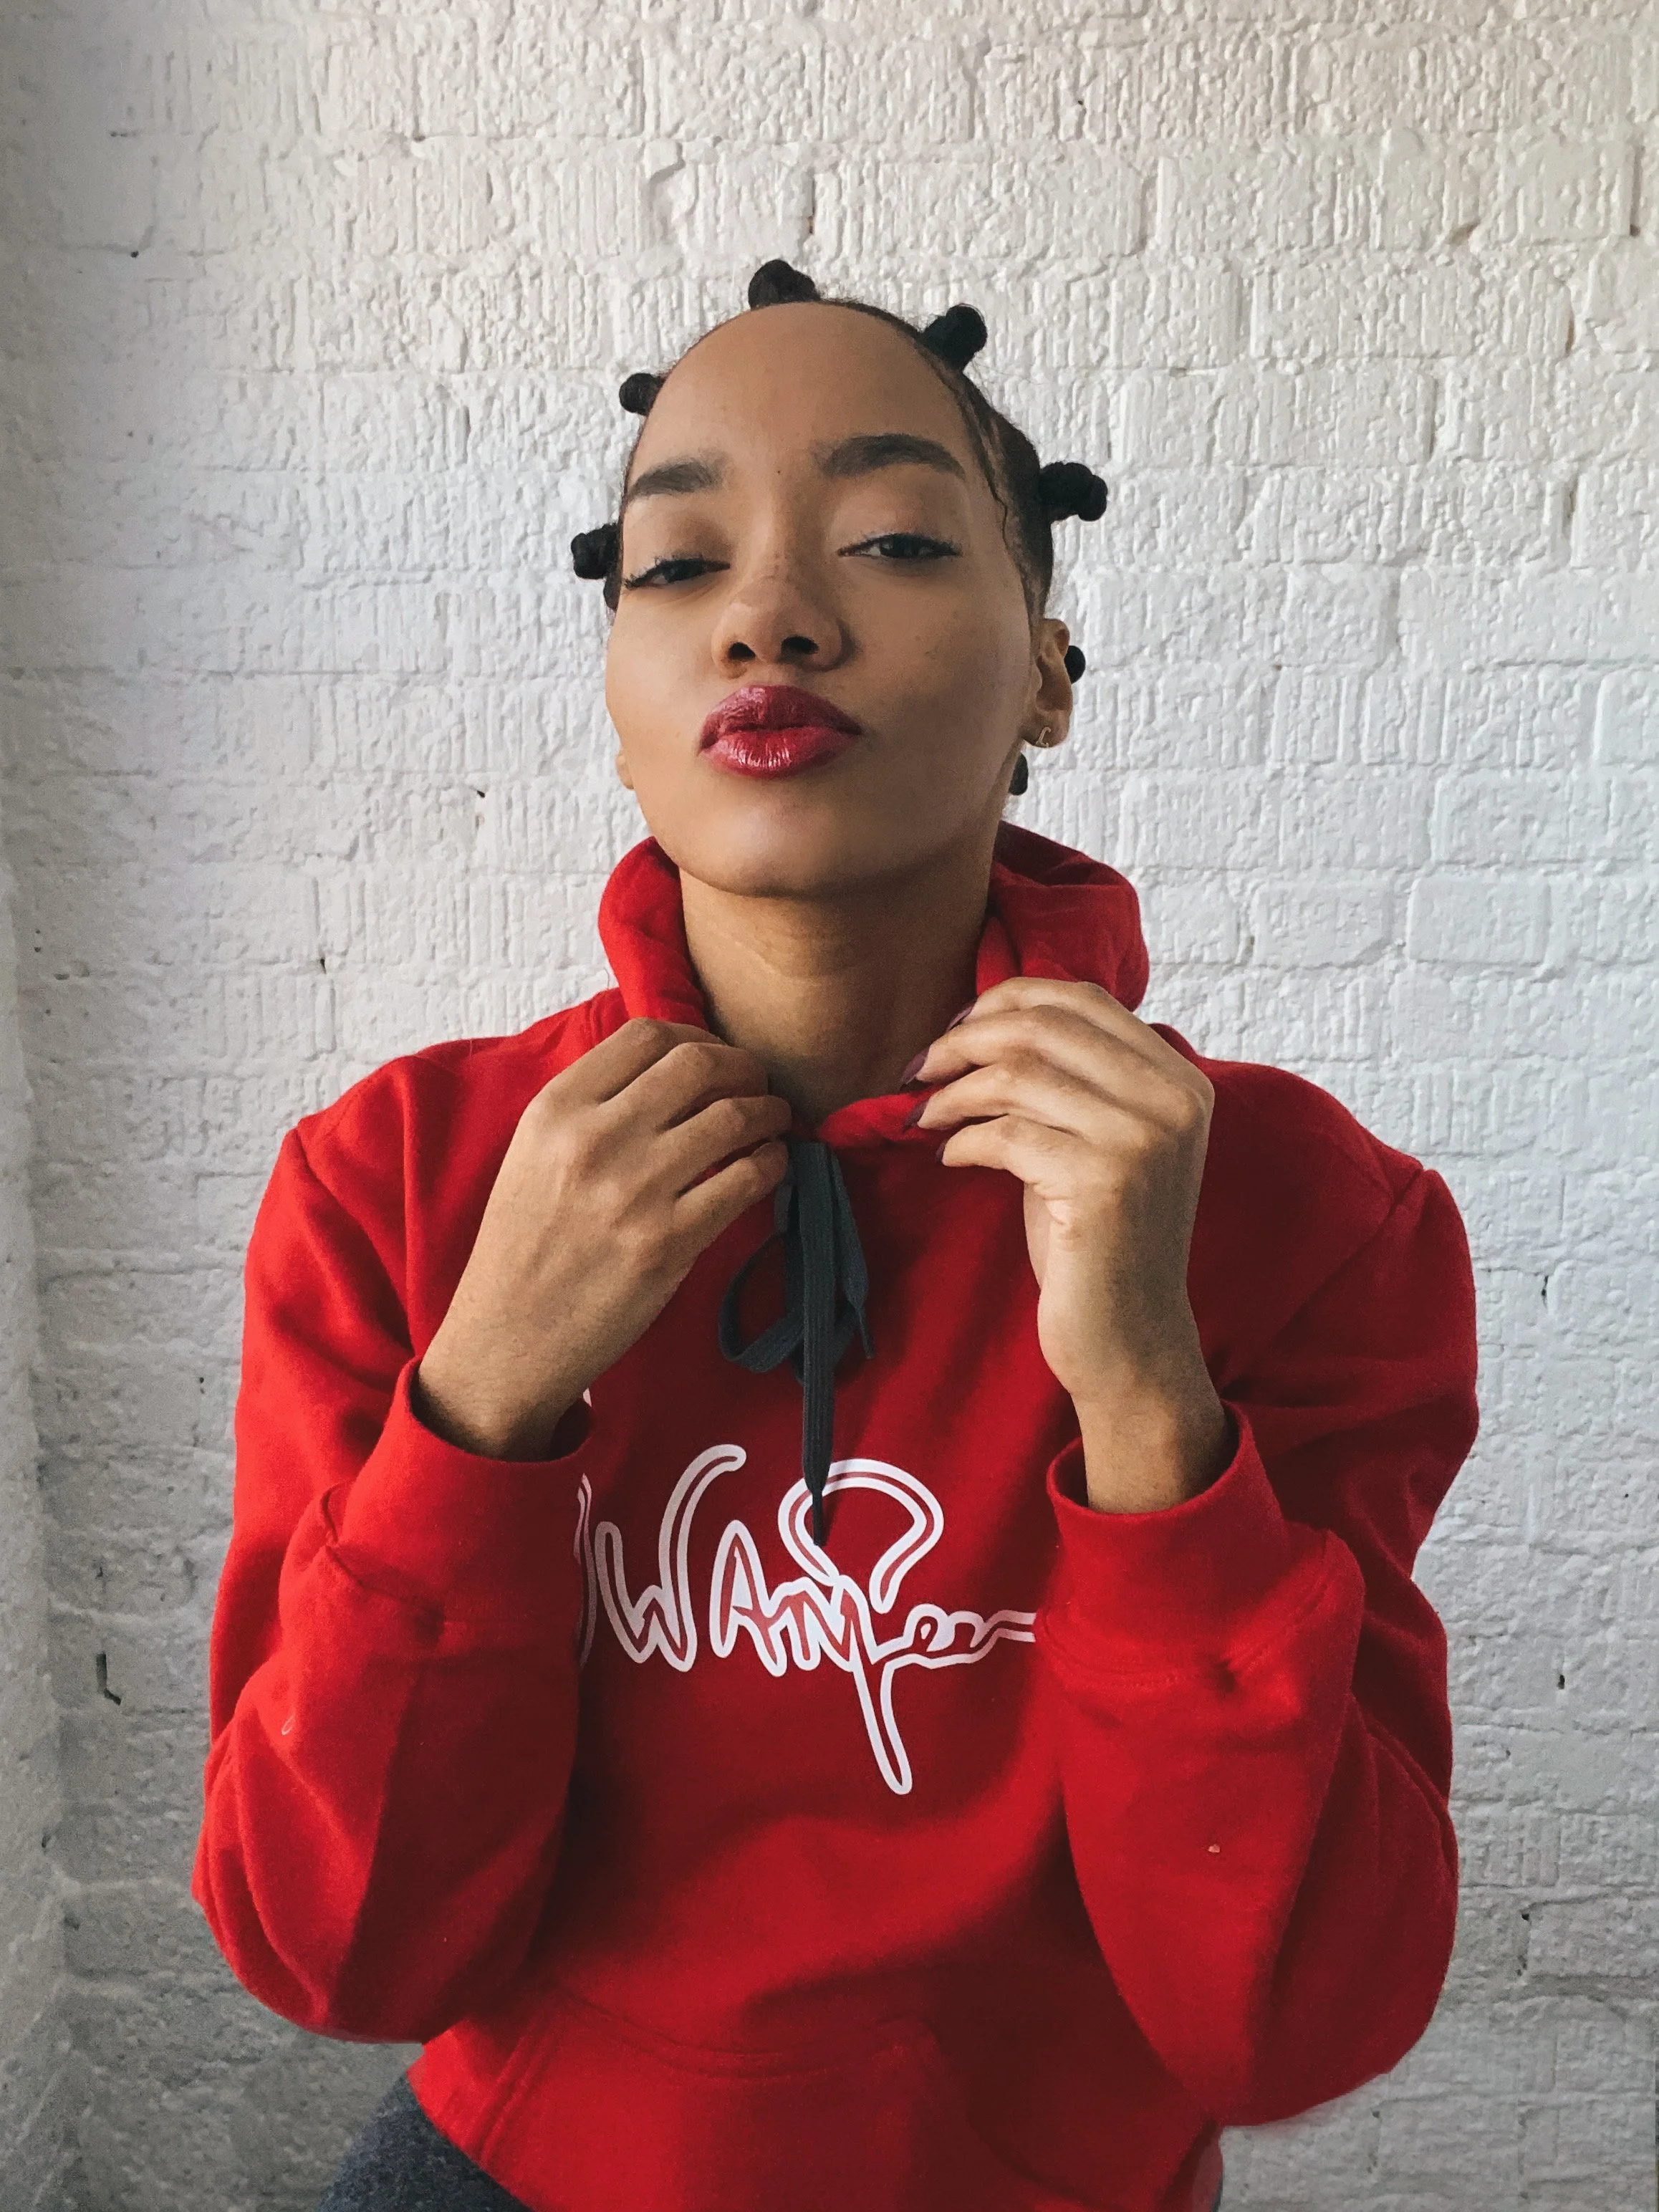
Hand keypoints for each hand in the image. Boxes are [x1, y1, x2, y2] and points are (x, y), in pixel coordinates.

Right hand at [415, 1020, 791, 1458]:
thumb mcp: (534, 1153)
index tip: (718, 1059)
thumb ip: (592, 1105)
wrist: (507, 1340)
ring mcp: (633, 1192)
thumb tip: (671, 1065)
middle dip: (744, 1069)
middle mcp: (592, 1139)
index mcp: (555, 1110)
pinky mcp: (667, 1243)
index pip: (647, 1034)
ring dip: (767, 1114)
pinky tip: (769, 1167)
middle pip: (699, 1064)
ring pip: (732, 1118)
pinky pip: (746, 1180)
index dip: (699, 1037)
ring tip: (773, 1123)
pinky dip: (771, 1164)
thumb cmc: (526, 1246)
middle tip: (759, 1088)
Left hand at [907, 979, 1230, 1511]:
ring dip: (952, 1092)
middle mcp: (1172, 1101)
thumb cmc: (1097, 1242)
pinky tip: (948, 1158)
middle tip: (917, 1067)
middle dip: (965, 1039)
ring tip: (922, 1115)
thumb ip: (1073, 1081)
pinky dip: (963, 1142)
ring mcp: (1142, 1140)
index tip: (955, 1028)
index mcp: (1179, 1080)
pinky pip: (1006, 1135)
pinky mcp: (1104, 1183)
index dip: (1007, 999)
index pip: (1083, 998)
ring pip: (1017, 1074)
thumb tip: (989, 1017)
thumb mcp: (1097, 1144)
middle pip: (1044, 1026)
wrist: (1129, 1341)